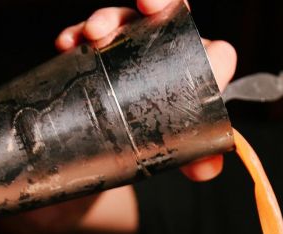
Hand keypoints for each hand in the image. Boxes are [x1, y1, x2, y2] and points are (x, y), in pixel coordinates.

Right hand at [55, 1, 236, 181]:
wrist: (115, 157)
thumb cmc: (157, 143)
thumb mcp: (178, 153)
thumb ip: (199, 160)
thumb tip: (207, 168)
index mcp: (195, 72)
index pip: (215, 54)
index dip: (215, 56)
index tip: (207, 63)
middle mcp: (164, 52)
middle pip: (167, 15)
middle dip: (159, 2)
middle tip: (147, 6)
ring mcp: (128, 50)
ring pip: (123, 21)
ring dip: (108, 19)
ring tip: (94, 33)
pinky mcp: (96, 57)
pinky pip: (84, 38)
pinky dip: (75, 37)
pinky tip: (67, 44)